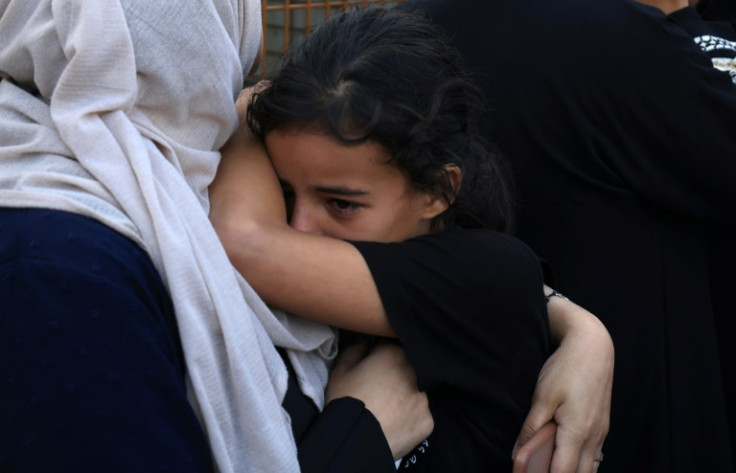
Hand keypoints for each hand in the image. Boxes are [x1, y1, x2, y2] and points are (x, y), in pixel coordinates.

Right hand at [326, 341, 433, 458]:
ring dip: (405, 396)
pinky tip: (395, 425)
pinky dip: (409, 418)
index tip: (370, 370)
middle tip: (379, 392)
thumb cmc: (345, 401)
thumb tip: (366, 343)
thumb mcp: (340, 370)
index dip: (378, 358)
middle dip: (395, 376)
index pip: (389, 348)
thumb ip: (355, 349)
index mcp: (394, 354)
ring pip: (416, 392)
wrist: (354, 441)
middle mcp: (415, 372)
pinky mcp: (428, 421)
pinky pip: (419, 415)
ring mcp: (424, 398)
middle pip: (406, 369)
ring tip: (388, 410)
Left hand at [513, 297, 613, 472]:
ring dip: (572, 472)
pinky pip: (594, 455)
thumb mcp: (542, 396)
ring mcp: (601, 432)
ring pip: (590, 468)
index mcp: (577, 433)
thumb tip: (517, 452)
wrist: (593, 346)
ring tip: (549, 466)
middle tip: (537, 471)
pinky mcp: (602, 425)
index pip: (562, 472)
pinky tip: (566, 458)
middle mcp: (594, 437)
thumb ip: (531, 427)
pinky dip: (581, 464)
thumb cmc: (567, 368)